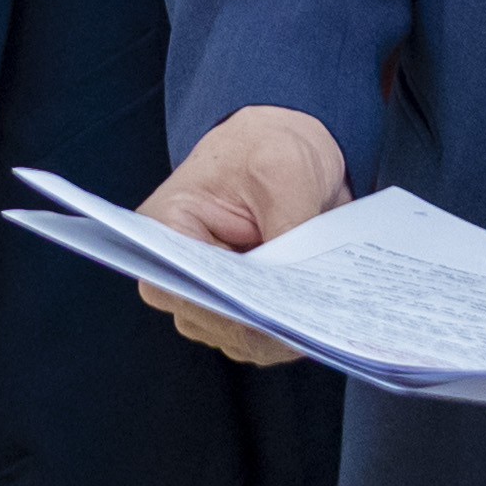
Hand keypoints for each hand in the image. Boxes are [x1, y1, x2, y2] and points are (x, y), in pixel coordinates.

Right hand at [133, 107, 348, 366]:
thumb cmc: (269, 146)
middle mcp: (179, 269)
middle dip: (260, 327)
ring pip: (240, 339)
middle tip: (308, 322)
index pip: (181, 284)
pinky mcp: (241, 307)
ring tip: (320, 319)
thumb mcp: (284, 170)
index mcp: (165, 227)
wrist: (285, 149)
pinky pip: (263, 337)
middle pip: (212, 321)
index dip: (224, 308)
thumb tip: (297, 290)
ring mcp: (211, 293)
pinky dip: (291, 333)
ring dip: (280, 335)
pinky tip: (319, 318)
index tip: (271, 314)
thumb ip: (286, 228)